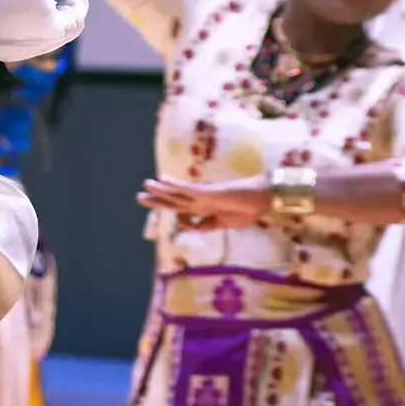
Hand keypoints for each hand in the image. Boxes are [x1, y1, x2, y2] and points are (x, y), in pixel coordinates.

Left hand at [137, 173, 269, 230]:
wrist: (264, 199)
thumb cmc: (248, 208)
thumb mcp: (224, 223)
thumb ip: (207, 225)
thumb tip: (189, 226)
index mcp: (204, 209)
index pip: (182, 211)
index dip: (175, 216)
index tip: (180, 221)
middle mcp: (200, 201)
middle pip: (173, 201)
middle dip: (157, 200)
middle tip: (140, 197)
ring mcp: (203, 196)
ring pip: (176, 193)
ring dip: (160, 190)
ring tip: (146, 184)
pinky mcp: (207, 192)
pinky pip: (187, 188)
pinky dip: (174, 184)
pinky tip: (162, 179)